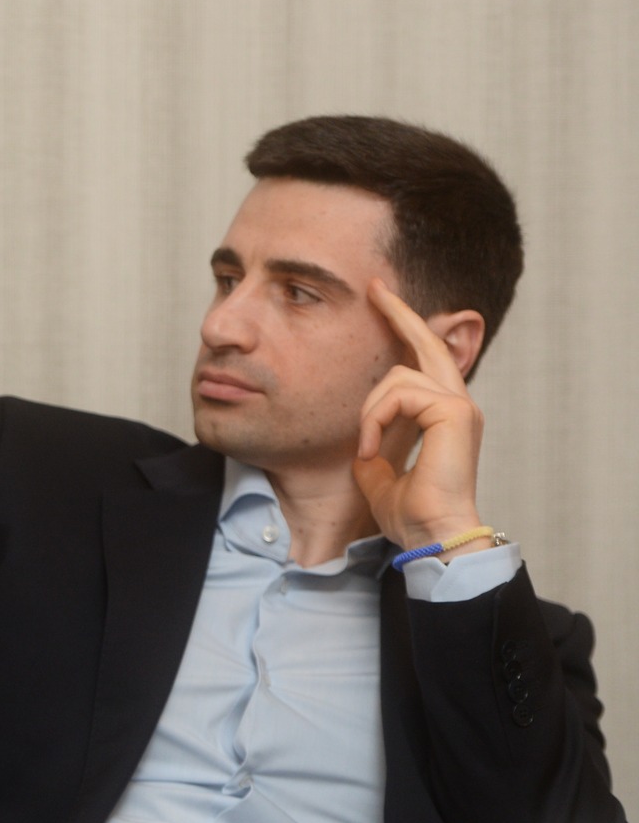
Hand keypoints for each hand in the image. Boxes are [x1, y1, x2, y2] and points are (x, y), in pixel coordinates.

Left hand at [353, 281, 487, 553]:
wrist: (432, 535)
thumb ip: (373, 449)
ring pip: (397, 377)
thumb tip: (363, 444)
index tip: (381, 302)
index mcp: (444, 416)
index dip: (405, 331)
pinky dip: (376, 420)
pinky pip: (398, 395)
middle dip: (400, 313)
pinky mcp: (453, 411)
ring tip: (367, 448)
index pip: (424, 362)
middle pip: (427, 343)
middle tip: (376, 287)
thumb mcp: (378, 474)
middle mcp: (458, 404)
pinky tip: (372, 448)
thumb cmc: (411, 514)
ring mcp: (459, 405)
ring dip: (370, 412)